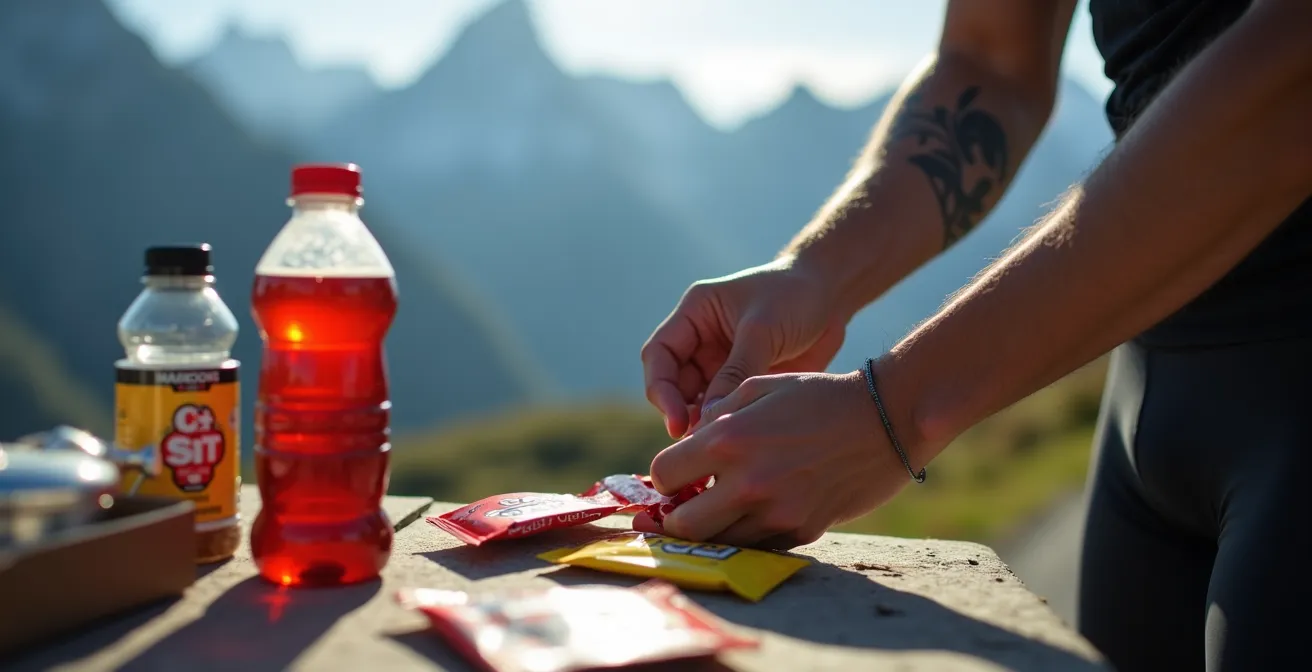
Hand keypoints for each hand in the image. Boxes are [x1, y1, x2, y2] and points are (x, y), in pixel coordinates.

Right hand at [641, 258, 846, 437]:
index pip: (659, 356)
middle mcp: (701, 342)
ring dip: (704, 424)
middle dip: (683, 413)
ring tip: (721, 444)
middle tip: (701, 441)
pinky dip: (728, 425)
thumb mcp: (763, 329)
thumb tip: (710, 418)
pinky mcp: (743, 384)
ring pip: (698, 403)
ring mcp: (721, 365)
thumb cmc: (795, 295)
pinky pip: (726, 410)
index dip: (662, 390)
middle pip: (674, 385)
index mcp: (695, 315)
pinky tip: (740, 441)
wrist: (832, 295)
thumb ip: (736, 371)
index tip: (678, 422)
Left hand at [646, 370, 918, 548]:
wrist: (885, 421)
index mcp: (729, 440)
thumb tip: (686, 443)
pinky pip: (755, 546)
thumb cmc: (819, 397)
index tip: (678, 471)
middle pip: (682, 525)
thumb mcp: (760, 387)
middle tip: (687, 504)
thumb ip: (716, 416)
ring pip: (717, 543)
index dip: (665, 473)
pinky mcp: (800, 532)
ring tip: (720, 509)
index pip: (663, 474)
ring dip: (712, 529)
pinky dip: (747, 534)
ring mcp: (775, 513)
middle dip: (676, 516)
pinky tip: (756, 511)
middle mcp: (747, 483)